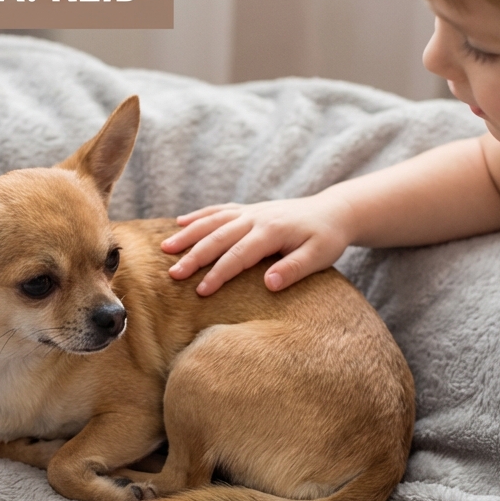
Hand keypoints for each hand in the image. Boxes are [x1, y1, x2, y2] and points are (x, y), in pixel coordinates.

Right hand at [161, 194, 353, 295]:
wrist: (334, 211)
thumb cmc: (327, 238)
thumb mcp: (320, 256)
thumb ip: (294, 269)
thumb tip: (269, 284)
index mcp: (271, 231)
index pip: (238, 255)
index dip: (218, 274)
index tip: (200, 292)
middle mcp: (256, 218)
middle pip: (218, 238)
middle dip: (194, 256)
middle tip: (173, 274)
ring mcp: (249, 211)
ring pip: (212, 221)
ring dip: (187, 234)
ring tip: (165, 248)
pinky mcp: (248, 209)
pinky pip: (218, 210)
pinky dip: (198, 216)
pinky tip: (179, 223)